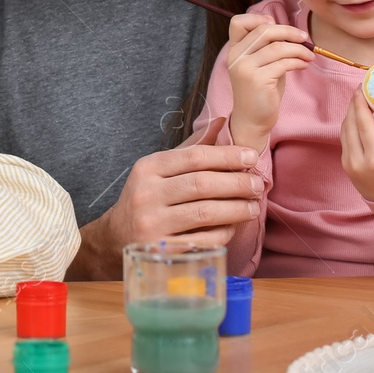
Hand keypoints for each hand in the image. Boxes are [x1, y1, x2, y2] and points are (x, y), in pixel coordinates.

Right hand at [68, 120, 261, 278]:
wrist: (116, 238)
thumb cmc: (147, 198)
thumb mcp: (160, 169)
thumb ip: (191, 148)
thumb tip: (222, 122)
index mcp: (148, 169)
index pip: (194, 157)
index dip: (227, 156)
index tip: (251, 157)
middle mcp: (147, 195)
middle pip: (202, 184)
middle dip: (236, 183)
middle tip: (257, 184)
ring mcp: (153, 225)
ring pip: (205, 213)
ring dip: (236, 209)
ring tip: (253, 206)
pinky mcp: (162, 250)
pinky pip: (203, 240)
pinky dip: (224, 233)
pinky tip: (233, 226)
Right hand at [225, 13, 313, 147]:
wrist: (253, 120)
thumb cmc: (261, 91)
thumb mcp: (261, 64)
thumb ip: (267, 47)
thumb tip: (290, 31)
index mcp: (234, 50)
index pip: (238, 22)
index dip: (257, 18)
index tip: (275, 24)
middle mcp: (236, 57)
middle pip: (264, 31)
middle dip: (289, 32)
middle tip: (305, 39)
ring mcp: (245, 68)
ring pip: (278, 47)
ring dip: (299, 49)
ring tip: (309, 55)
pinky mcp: (258, 80)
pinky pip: (284, 63)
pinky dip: (299, 61)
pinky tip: (304, 65)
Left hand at [340, 89, 373, 202]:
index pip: (363, 125)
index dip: (360, 104)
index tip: (363, 87)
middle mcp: (357, 162)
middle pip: (350, 124)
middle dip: (354, 103)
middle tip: (362, 87)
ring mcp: (348, 164)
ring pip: (344, 130)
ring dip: (351, 112)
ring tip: (361, 97)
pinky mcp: (345, 164)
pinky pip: (345, 138)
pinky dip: (350, 124)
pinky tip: (358, 114)